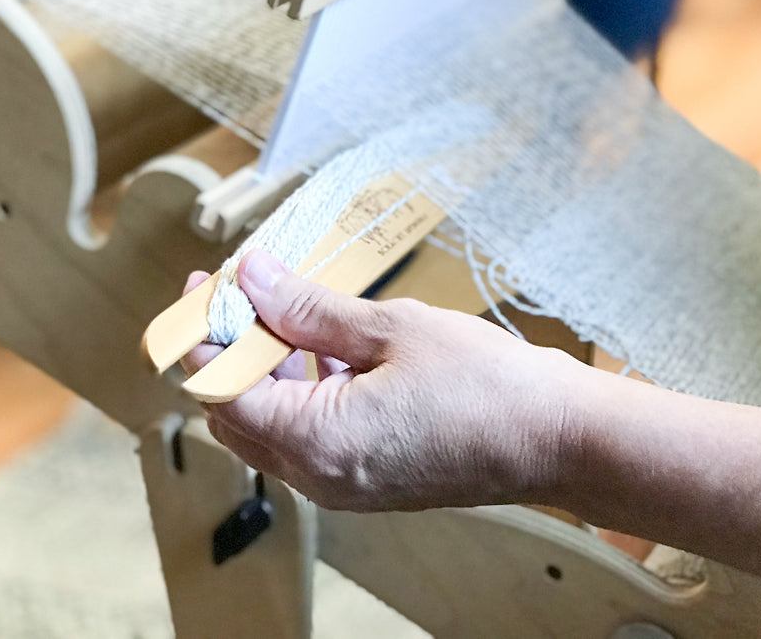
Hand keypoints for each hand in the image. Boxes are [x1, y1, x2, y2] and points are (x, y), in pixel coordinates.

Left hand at [182, 250, 585, 511]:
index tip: (207, 284)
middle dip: (231, 347)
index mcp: (317, 442)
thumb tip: (251, 278)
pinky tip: (330, 346)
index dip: (203, 332)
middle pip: (236, 410)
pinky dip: (303, 388)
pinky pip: (309, 434)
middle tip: (247, 290)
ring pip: (272, 422)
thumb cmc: (487, 385)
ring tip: (292, 310)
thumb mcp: (392, 329)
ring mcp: (344, 483)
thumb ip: (309, 308)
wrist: (557, 437)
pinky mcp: (367, 477)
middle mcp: (320, 476)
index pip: (220, 387)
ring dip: (269, 366)